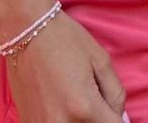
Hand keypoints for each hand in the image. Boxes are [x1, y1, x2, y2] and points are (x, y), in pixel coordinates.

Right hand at [5, 9, 125, 122]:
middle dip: (99, 118)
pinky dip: (65, 120)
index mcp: (84, 108)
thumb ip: (115, 95)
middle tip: (94, 99)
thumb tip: (120, 119)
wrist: (27, 33)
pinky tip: (61, 104)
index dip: (117, 119)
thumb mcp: (101, 61)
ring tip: (76, 99)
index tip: (112, 108)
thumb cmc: (66, 40)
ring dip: (83, 121)